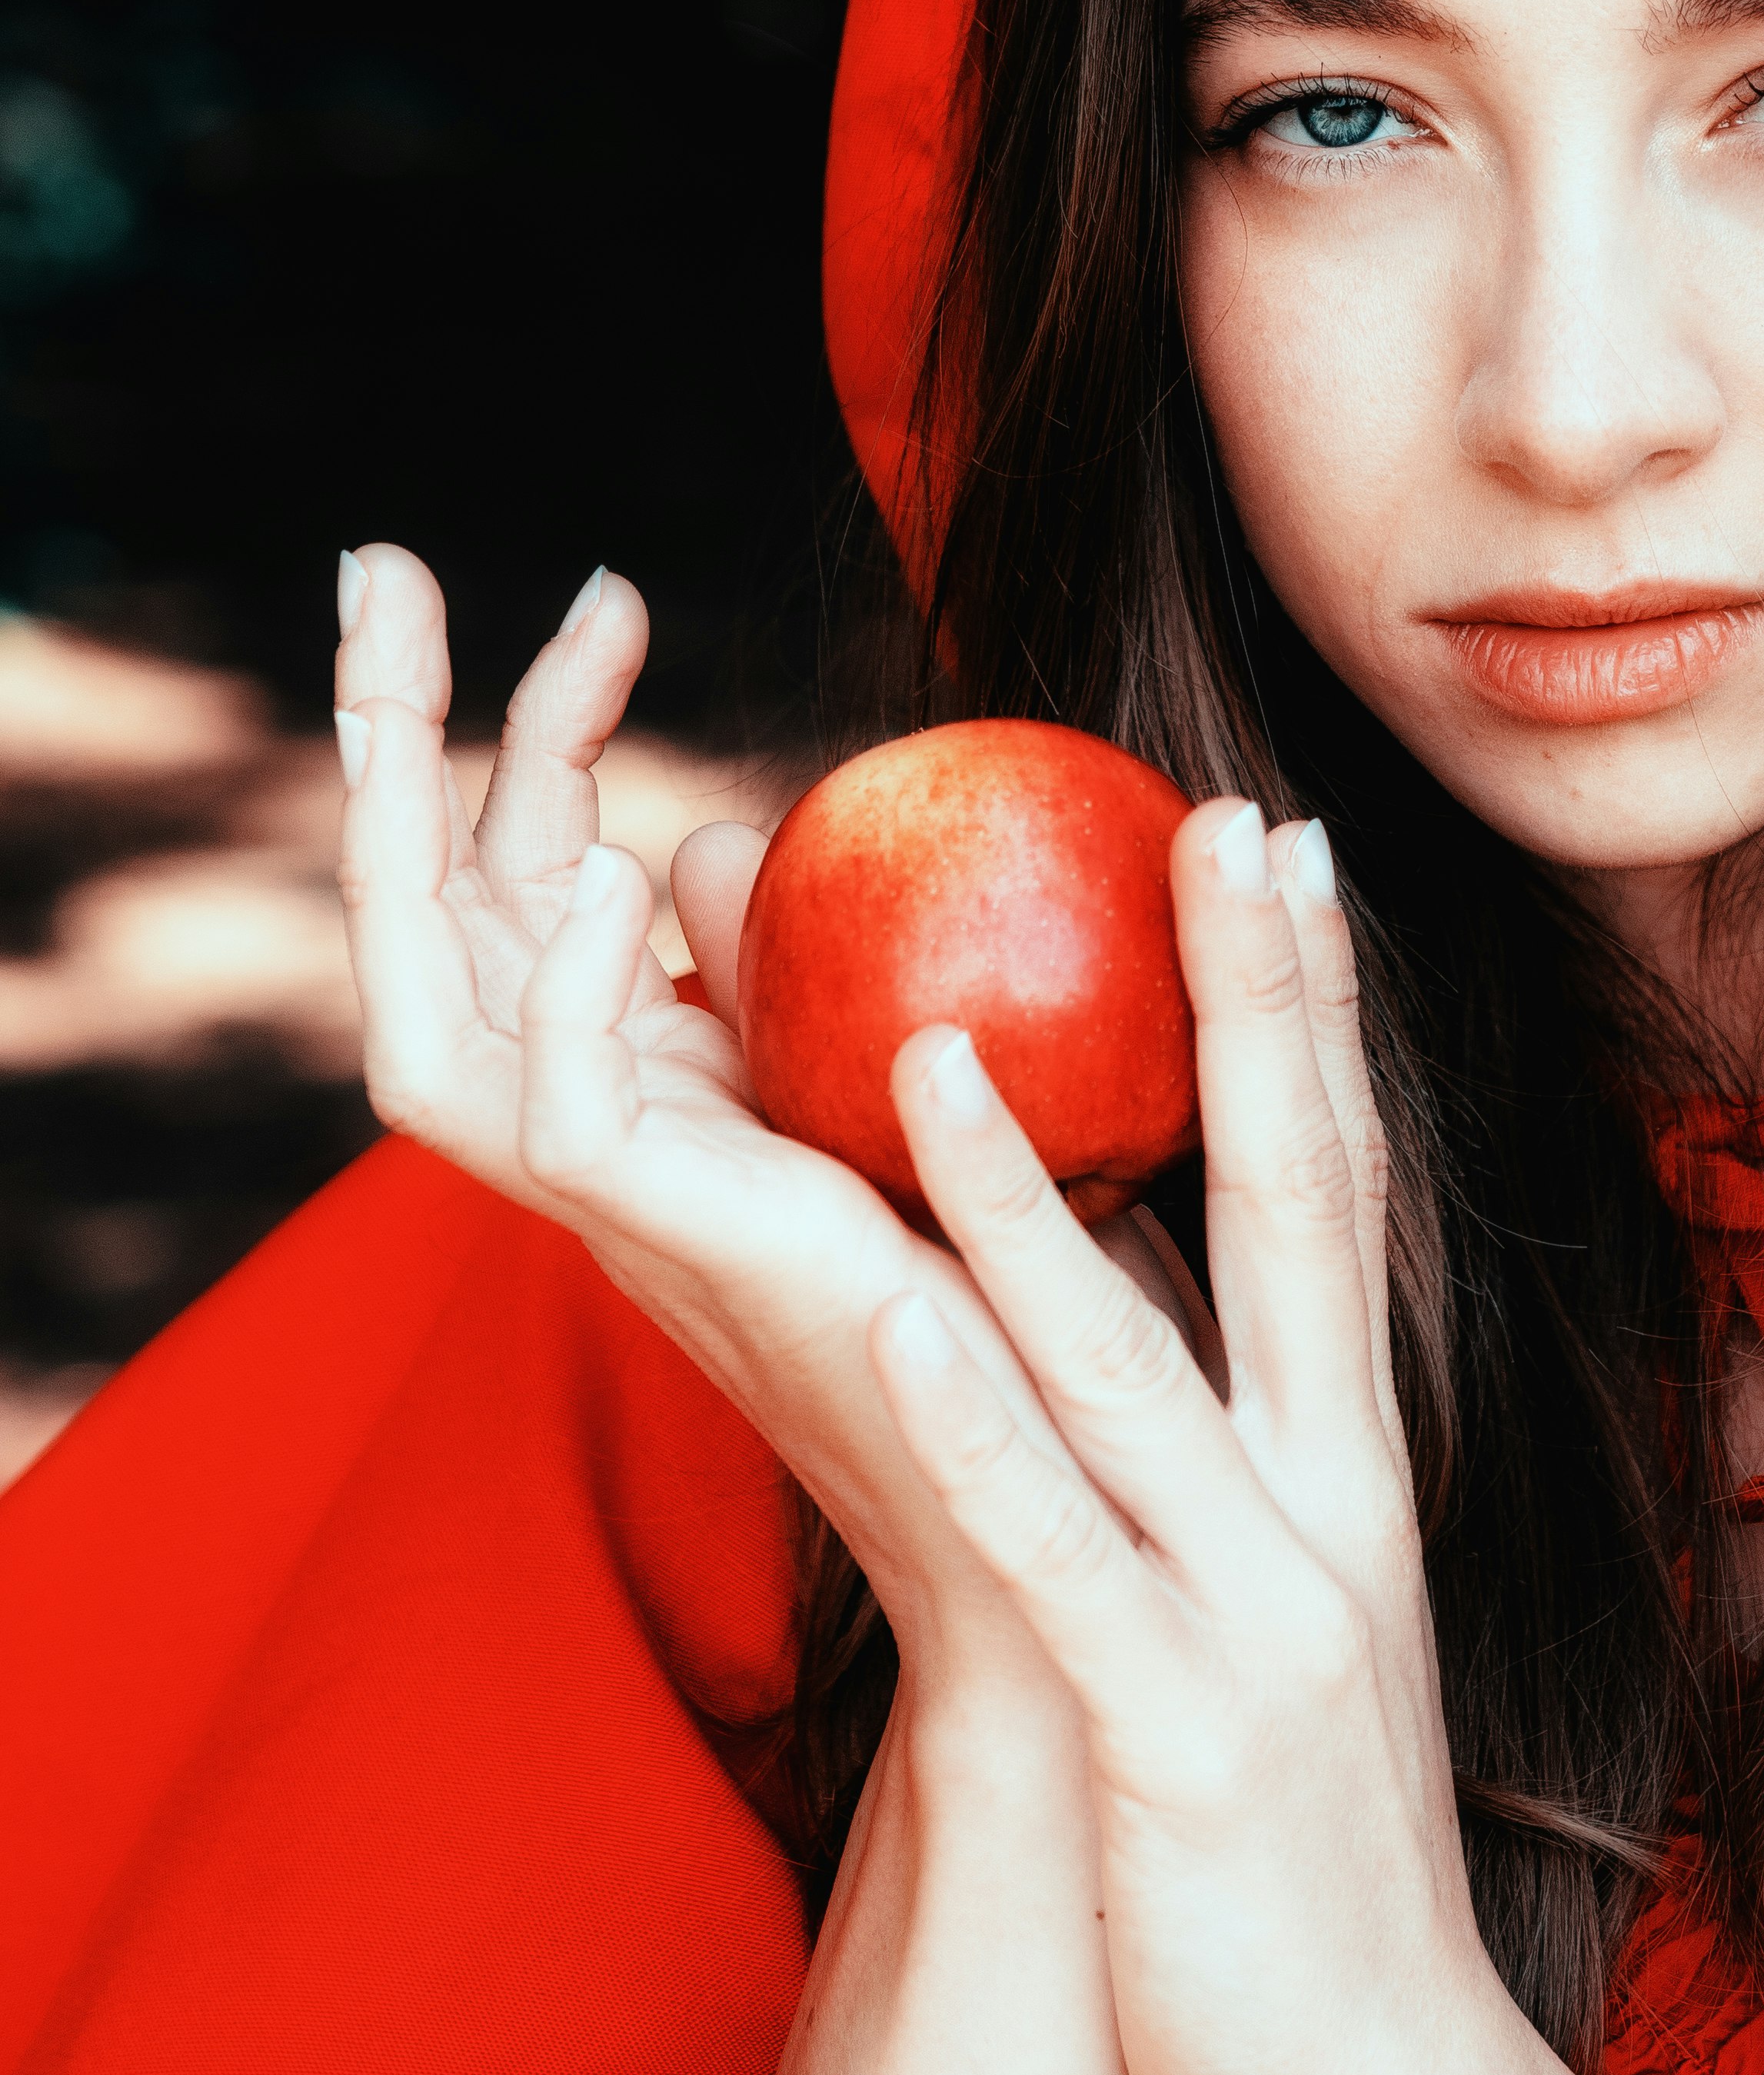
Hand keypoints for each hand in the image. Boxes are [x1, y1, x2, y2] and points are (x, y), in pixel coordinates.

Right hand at [330, 540, 1186, 1697]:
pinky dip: (569, 987)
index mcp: (664, 1090)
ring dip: (401, 824)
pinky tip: (620, 869)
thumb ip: (839, 966)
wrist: (1073, 1513)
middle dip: (384, 742)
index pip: (539, 886)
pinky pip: (553, 1110)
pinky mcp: (672, 1258)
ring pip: (419, 1002)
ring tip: (422, 658)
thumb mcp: (941, 1075)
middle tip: (380, 561)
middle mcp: (607, 1137)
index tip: (614, 594)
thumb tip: (746, 839)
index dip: (541, 740)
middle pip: (427, 917)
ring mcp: (620, 1202)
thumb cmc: (1043, 1303)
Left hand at [864, 795, 1514, 2074]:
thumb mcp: (1282, 1619)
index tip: (1282, 841)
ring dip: (1036, 1197)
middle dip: (1261, 1009)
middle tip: (1233, 821)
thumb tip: (1132, 1307)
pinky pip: (1054, 1559)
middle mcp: (1327, 1509)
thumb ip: (1223, 1462)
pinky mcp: (1163, 1739)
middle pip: (1304, 1212)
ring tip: (942, 1035)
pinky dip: (980, 1432)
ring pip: (1134, 1367)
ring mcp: (1254, 1619)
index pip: (1345, 1192)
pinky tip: (901, 1326)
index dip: (1316, 1012)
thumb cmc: (1304, 1852)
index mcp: (1349, 1472)